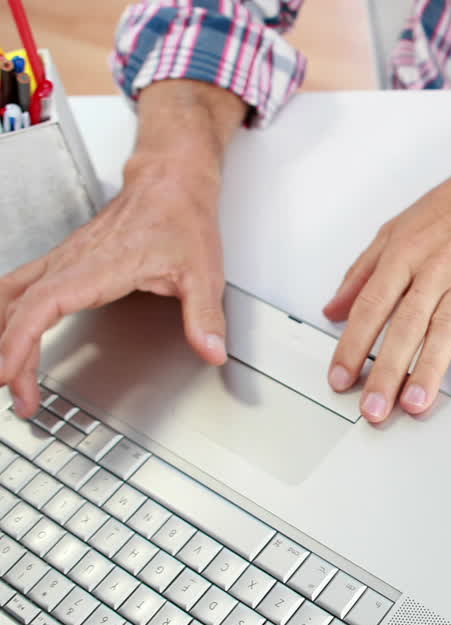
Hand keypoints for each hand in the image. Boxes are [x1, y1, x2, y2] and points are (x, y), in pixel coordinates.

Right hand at [0, 80, 243, 416]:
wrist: (171, 182)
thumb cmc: (183, 219)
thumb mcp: (204, 273)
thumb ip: (205, 316)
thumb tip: (212, 350)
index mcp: (98, 266)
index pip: (42, 306)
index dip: (19, 341)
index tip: (9, 372)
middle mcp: (72, 261)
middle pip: (18, 309)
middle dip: (10, 355)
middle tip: (21, 397)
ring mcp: (64, 259)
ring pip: (12, 296)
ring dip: (3, 334)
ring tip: (10, 374)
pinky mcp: (65, 259)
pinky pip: (22, 288)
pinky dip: (9, 315)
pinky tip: (10, 335)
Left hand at [323, 159, 450, 420]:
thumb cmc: (450, 209)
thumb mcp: (394, 231)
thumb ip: (362, 272)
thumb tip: (333, 309)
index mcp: (402, 257)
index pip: (371, 308)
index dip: (351, 346)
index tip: (339, 379)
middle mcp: (433, 271)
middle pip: (404, 328)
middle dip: (385, 372)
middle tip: (372, 409)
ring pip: (444, 333)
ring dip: (428, 372)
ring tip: (414, 405)